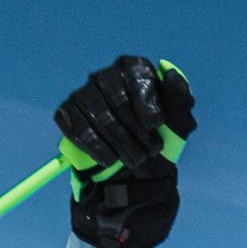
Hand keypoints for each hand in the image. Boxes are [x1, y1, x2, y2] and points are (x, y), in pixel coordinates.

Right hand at [56, 56, 196, 247]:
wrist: (133, 177)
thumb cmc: (156, 143)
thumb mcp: (177, 127)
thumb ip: (179, 100)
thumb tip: (172, 74)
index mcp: (133, 70)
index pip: (136, 75)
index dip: (147, 101)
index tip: (157, 125)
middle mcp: (105, 76)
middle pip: (117, 97)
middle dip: (136, 129)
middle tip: (149, 151)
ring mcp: (83, 94)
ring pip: (98, 114)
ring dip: (120, 142)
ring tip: (134, 160)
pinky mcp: (67, 113)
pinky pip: (77, 128)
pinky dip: (96, 148)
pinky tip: (109, 160)